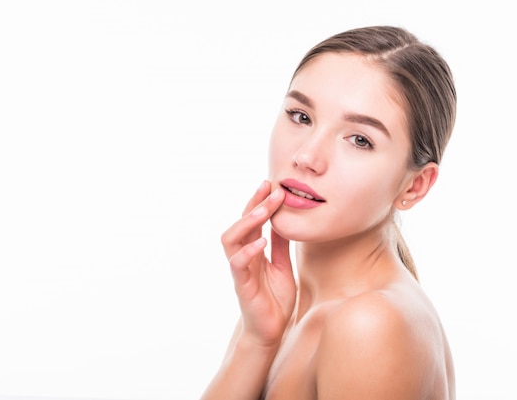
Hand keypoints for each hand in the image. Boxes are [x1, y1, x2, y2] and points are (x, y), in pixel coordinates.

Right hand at [221, 181, 296, 347]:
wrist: (272, 330)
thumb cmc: (275, 299)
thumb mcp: (283, 266)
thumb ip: (281, 246)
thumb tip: (285, 221)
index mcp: (253, 250)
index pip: (252, 220)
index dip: (259, 201)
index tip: (272, 185)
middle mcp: (243, 256)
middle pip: (240, 223)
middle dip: (253, 203)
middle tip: (270, 189)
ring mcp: (240, 270)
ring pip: (231, 239)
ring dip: (247, 222)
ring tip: (263, 211)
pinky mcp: (241, 285)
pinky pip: (237, 264)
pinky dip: (248, 251)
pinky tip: (262, 242)